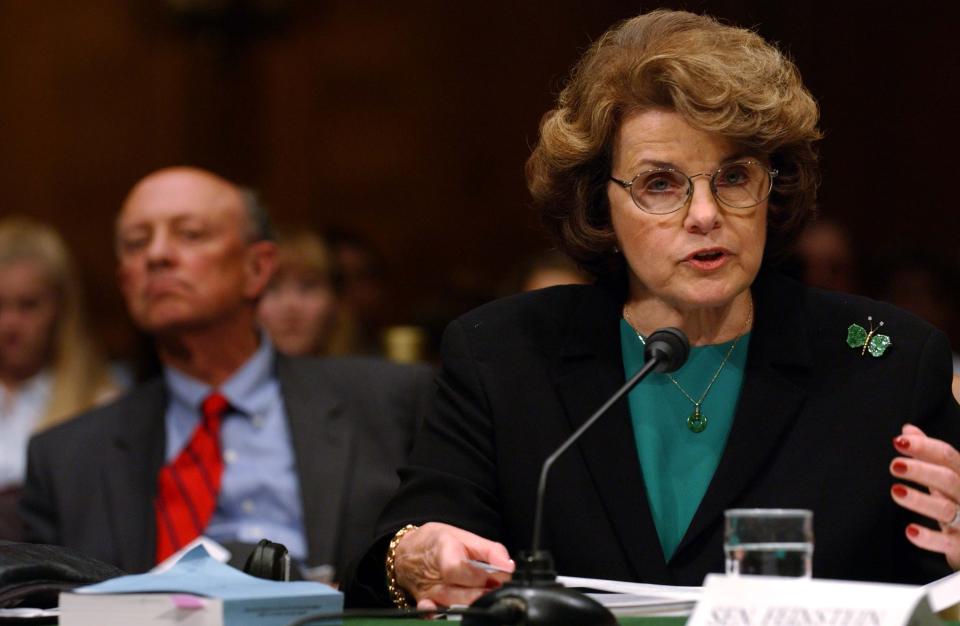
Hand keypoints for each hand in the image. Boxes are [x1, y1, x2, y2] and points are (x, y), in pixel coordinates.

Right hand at [393, 522, 514, 610]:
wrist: (406, 551)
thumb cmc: (437, 542)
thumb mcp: (464, 536)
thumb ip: (491, 551)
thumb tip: (509, 567)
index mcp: (443, 551)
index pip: (459, 569)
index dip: (482, 576)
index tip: (501, 577)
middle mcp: (434, 575)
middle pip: (458, 593)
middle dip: (483, 594)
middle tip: (498, 590)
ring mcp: (429, 593)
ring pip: (452, 607)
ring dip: (473, 604)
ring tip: (487, 598)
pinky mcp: (426, 604)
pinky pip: (434, 615)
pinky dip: (443, 616)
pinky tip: (456, 615)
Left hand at [890, 423, 959, 568]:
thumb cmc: (958, 504)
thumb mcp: (947, 477)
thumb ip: (930, 455)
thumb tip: (908, 430)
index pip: (948, 456)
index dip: (925, 447)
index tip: (898, 441)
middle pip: (949, 479)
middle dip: (922, 471)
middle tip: (894, 466)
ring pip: (945, 509)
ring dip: (920, 500)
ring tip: (896, 491)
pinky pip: (947, 542)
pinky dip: (929, 538)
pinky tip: (910, 531)